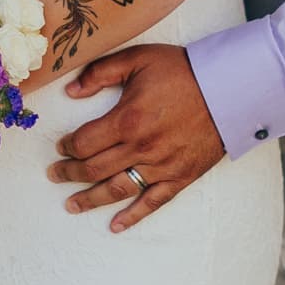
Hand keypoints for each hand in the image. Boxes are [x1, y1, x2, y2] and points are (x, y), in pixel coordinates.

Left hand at [47, 43, 224, 229]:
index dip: (67, 147)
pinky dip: (132, 216)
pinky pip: (152, 202)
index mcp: (127, 120)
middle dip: (70, 174)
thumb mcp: (138, 58)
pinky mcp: (180, 177)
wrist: (229, 88)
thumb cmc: (183, 71)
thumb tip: (71, 90)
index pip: (84, 143)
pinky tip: (115, 225)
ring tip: (72, 205)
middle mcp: (141, 148)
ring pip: (116, 190)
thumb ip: (100, 73)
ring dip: (90, 199)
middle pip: (94, 169)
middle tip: (55, 175)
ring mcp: (160, 166)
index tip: (62, 147)